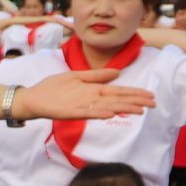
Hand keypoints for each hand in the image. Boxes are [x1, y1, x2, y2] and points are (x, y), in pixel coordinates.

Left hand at [16, 69, 155, 123]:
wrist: (32, 97)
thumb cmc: (53, 88)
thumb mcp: (76, 76)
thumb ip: (97, 75)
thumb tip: (118, 72)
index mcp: (93, 90)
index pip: (118, 92)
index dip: (134, 93)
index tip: (150, 96)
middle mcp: (91, 99)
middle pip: (117, 100)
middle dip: (135, 102)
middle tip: (153, 104)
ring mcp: (82, 106)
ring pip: (107, 107)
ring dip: (123, 109)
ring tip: (139, 110)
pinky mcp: (70, 112)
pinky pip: (87, 113)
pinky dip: (99, 113)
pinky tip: (110, 113)